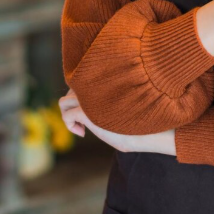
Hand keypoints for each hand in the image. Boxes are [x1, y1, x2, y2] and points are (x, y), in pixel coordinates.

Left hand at [58, 88, 175, 154]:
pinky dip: (70, 125)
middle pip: (72, 90)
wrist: (149, 130)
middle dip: (76, 105)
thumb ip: (110, 99)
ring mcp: (88, 97)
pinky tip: (82, 133)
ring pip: (63, 102)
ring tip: (82, 127)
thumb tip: (100, 102)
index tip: (92, 110)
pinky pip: (66, 116)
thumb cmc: (142, 120)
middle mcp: (95, 86)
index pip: (84, 80)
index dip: (84, 94)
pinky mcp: (85, 111)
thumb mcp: (125, 103)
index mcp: (106, 81)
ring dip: (69, 115)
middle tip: (86, 121)